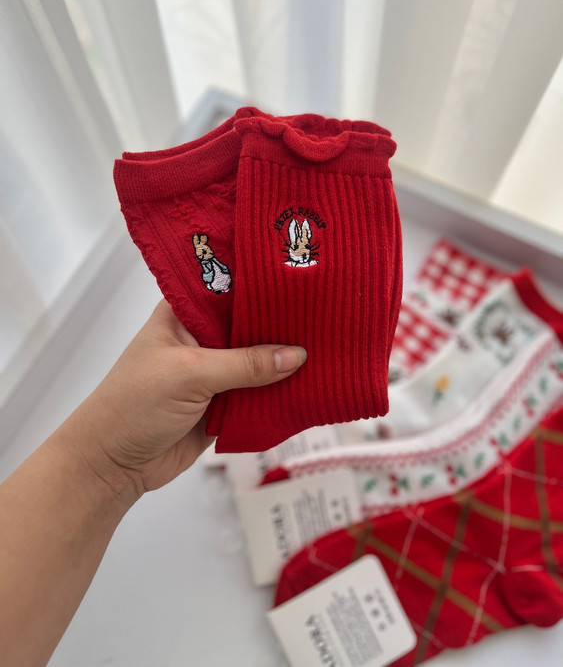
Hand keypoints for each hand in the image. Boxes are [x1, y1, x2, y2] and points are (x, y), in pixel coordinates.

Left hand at [57, 300, 306, 503]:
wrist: (112, 465)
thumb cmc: (135, 404)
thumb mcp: (190, 374)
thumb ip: (244, 364)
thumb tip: (297, 355)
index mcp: (184, 313)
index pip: (229, 287)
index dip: (262, 283)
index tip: (302, 276)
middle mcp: (201, 337)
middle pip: (250, 325)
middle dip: (281, 324)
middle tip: (325, 314)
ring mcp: (214, 371)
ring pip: (258, 360)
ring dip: (285, 361)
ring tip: (329, 346)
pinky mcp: (223, 403)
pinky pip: (258, 393)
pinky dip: (279, 392)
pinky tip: (312, 382)